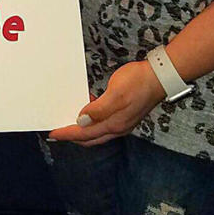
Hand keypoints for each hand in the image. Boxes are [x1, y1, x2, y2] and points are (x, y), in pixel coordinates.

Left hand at [48, 60, 165, 146]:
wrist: (160, 76)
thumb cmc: (138, 82)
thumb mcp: (116, 93)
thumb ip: (98, 110)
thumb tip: (81, 122)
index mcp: (114, 124)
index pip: (84, 134)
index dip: (67, 134)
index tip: (53, 134)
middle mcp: (118, 127)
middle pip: (90, 138)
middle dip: (73, 136)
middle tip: (58, 131)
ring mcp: (123, 123)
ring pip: (97, 133)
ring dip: (83, 129)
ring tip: (69, 120)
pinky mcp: (126, 116)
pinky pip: (104, 125)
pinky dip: (93, 121)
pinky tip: (89, 109)